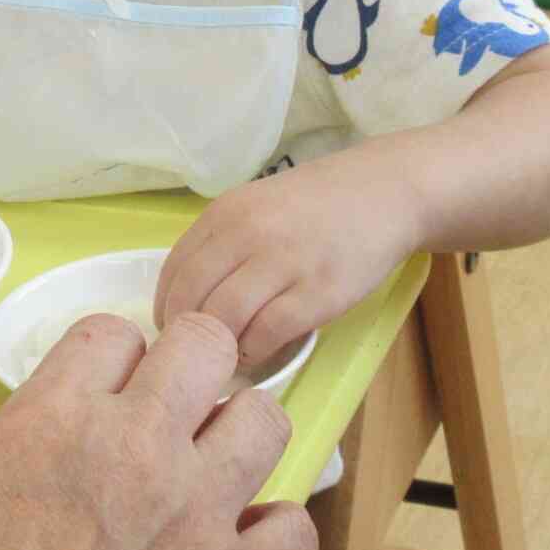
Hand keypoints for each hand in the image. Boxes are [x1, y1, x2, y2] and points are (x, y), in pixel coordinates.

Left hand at [155, 154, 421, 367]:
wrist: (384, 193)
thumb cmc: (317, 206)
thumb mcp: (256, 207)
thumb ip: (221, 242)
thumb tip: (187, 296)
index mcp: (225, 213)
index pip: (174, 268)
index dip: (165, 306)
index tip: (170, 329)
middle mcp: (247, 234)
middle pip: (192, 297)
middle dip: (186, 333)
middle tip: (195, 352)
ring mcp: (283, 263)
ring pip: (225, 318)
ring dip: (219, 346)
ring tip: (226, 356)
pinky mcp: (318, 292)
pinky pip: (267, 333)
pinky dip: (254, 351)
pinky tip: (257, 353)